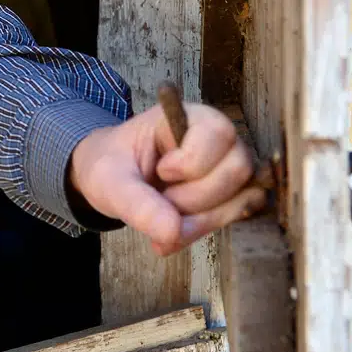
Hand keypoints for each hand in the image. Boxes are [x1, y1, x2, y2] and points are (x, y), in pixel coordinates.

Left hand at [68, 102, 263, 255]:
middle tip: (159, 200)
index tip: (160, 171)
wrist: (108, 181)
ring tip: (162, 223)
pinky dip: (202, 230)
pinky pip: (235, 216)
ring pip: (243, 197)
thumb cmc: (110, 166)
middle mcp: (216, 139)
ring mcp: (227, 167)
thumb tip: (171, 231)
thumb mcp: (110, 180)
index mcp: (188, 117)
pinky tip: (172, 234)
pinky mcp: (229, 195)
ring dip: (200, 220)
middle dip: (195, 198)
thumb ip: (137, 203)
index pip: (218, 133)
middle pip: (237, 168)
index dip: (192, 162)